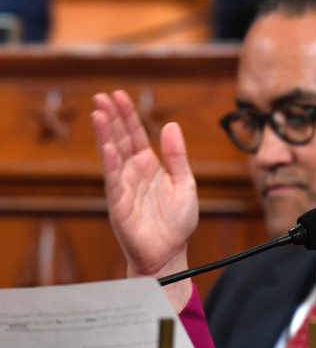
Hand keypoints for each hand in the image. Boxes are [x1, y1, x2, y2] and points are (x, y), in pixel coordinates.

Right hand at [91, 90, 197, 310]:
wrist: (171, 252)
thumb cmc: (177, 222)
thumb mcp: (185, 182)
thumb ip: (177, 155)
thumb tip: (170, 125)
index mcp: (149, 165)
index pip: (135, 134)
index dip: (128, 115)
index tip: (120, 95)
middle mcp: (133, 172)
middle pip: (119, 139)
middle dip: (111, 118)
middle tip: (101, 96)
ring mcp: (124, 187)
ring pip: (111, 156)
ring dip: (104, 135)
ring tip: (98, 113)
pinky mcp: (119, 205)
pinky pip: (113, 181)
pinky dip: (110, 164)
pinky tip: (107, 147)